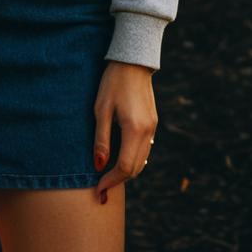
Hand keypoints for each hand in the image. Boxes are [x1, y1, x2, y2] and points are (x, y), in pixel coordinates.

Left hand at [93, 60, 156, 203]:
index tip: (98, 189)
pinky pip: (145, 149)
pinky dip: (133, 159)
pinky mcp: (153, 123)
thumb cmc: (113, 83)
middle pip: (136, 168)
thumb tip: (99, 166)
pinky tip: (120, 158)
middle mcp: (148, 132)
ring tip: (108, 175)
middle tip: (101, 187)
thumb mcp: (101, 109)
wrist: (133, 62)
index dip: (111, 181)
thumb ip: (101, 139)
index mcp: (134, 130)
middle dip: (118, 180)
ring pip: (142, 161)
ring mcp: (153, 128)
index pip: (125, 167)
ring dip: (126, 171)